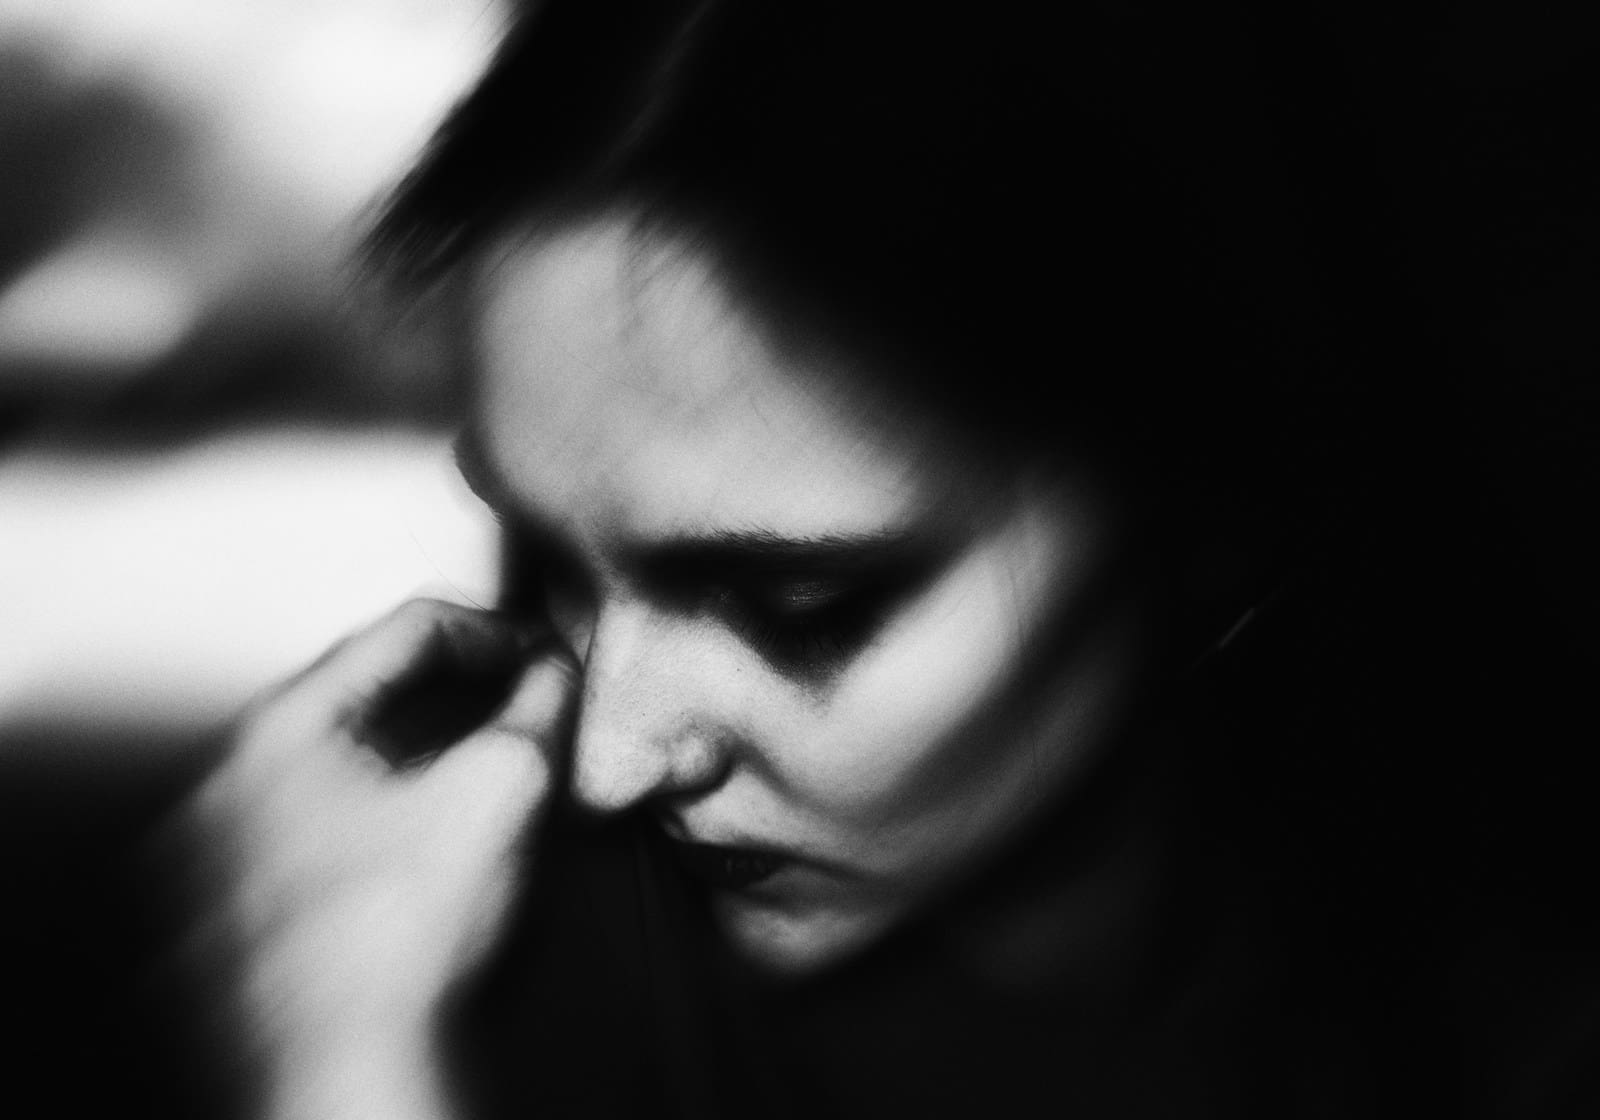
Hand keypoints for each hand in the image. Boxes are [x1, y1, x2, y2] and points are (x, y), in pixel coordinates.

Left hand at [170, 599, 576, 1119]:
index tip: (541, 655)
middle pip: (371, 691)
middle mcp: (235, 776)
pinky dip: (395, 806)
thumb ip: (538, 709)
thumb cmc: (397, 944)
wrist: (351, 1069)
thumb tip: (554, 676)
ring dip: (430, 750)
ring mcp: (231, 844)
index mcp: (280, 727)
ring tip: (494, 771)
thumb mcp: (501, 790)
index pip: (406, 629)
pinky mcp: (249, 901)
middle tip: (525, 705)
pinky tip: (442, 838)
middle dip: (463, 693)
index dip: (496, 632)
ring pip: (350, 758)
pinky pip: (331, 817)